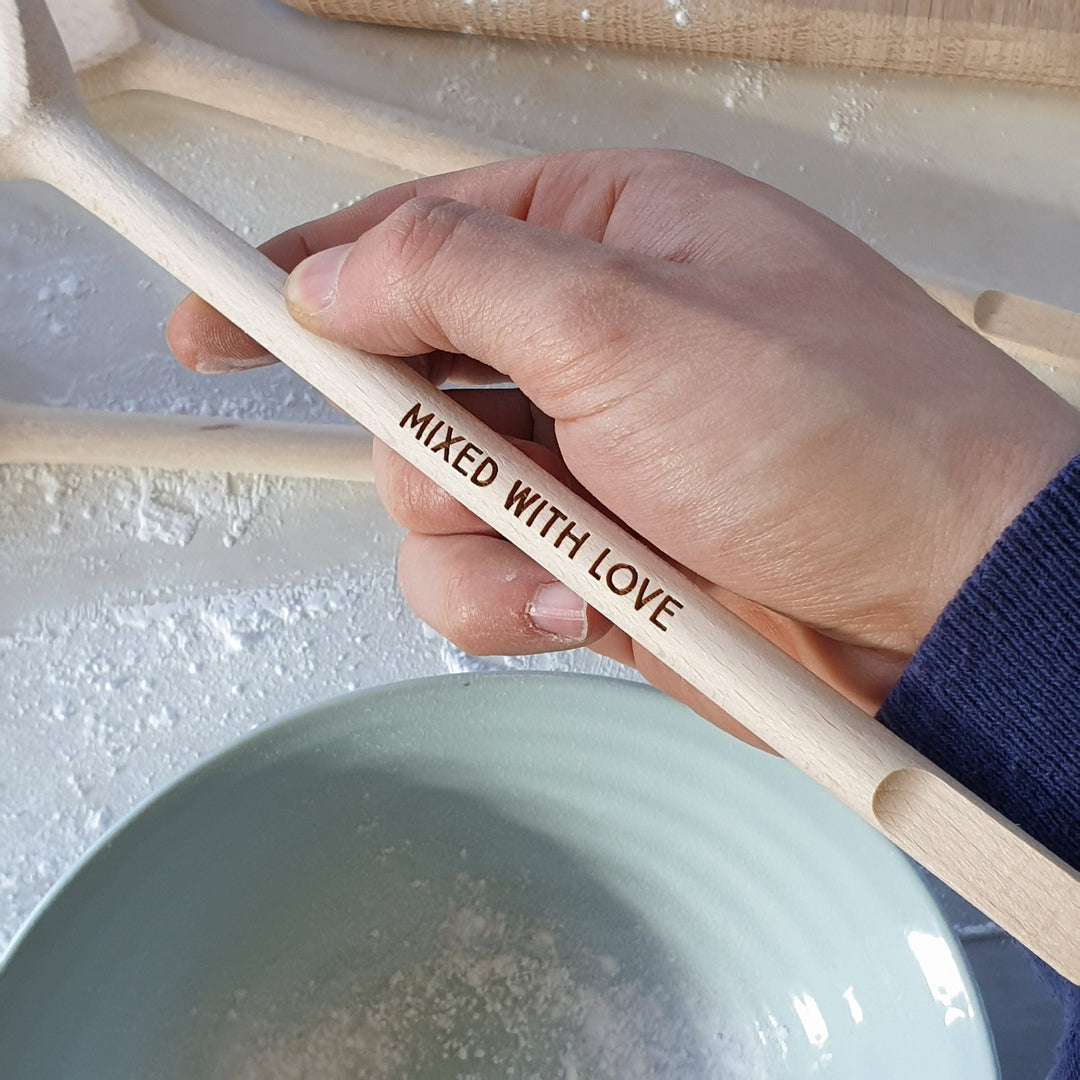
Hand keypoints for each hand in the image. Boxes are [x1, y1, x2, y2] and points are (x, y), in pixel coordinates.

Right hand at [168, 149, 1079, 746]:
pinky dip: (516, 601)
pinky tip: (594, 596)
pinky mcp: (592, 557)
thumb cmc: (851, 437)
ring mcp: (585, 461)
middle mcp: (587, 349)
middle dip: (427, 443)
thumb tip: (338, 278)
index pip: (413, 238)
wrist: (943, 599)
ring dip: (483, 539)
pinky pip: (478, 584)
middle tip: (494, 463)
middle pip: (404, 387)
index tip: (213, 310)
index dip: (304, 276)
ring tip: (587, 541)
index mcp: (604, 242)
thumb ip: (461, 283)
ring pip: (430, 504)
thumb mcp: (634, 322)